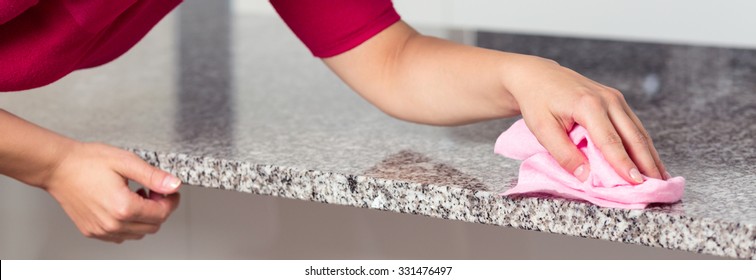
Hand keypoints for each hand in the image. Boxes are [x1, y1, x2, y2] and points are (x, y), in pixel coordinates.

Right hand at [42, 142, 181, 242]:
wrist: (57, 167)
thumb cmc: (87, 162)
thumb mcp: (126, 162)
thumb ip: (153, 176)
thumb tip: (174, 185)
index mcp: (123, 207)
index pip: (161, 214)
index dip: (171, 201)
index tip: (170, 191)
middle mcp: (112, 224)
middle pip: (152, 226)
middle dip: (159, 209)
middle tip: (153, 191)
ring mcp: (100, 230)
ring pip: (138, 233)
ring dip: (144, 218)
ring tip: (136, 196)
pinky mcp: (92, 231)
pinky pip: (120, 236)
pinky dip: (128, 224)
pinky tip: (123, 206)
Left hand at [503, 55, 667, 182]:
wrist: (537, 76)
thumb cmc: (537, 102)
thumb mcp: (542, 129)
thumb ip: (563, 154)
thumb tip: (585, 176)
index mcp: (588, 105)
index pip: (611, 141)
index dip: (624, 164)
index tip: (637, 183)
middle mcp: (607, 99)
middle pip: (634, 136)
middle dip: (647, 163)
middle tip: (659, 187)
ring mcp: (614, 98)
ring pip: (638, 131)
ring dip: (651, 155)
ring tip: (661, 178)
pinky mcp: (616, 100)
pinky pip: (634, 125)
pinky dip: (644, 144)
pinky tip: (650, 159)